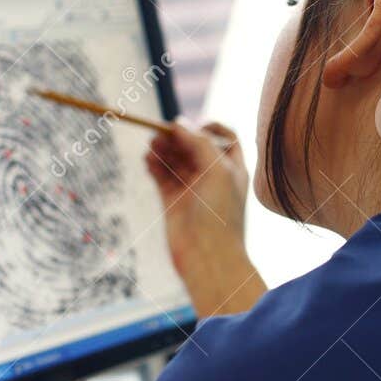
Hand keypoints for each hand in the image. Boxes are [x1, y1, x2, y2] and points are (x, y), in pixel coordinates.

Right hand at [146, 120, 266, 316]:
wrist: (208, 257)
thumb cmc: (221, 215)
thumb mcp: (218, 170)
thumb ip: (200, 142)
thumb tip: (178, 123)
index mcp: (232, 168)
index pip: (224, 137)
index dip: (210, 127)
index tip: (195, 126)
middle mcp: (213, 177)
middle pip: (194, 145)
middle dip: (178, 137)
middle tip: (162, 132)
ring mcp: (191, 189)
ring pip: (175, 159)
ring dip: (164, 149)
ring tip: (152, 145)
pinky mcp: (173, 201)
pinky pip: (161, 175)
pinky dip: (154, 165)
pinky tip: (148, 160)